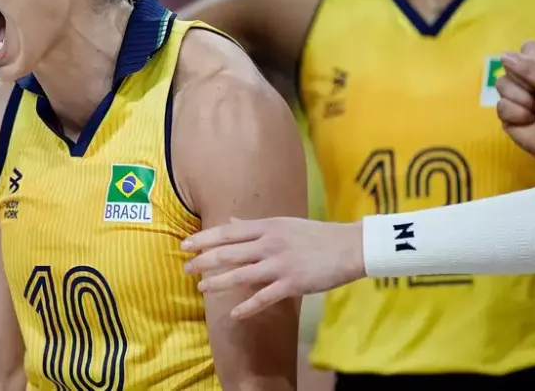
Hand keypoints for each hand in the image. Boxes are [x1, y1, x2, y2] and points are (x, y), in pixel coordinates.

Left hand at [181, 217, 362, 319]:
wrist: (348, 247)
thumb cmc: (316, 235)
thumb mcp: (283, 224)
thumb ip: (255, 225)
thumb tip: (230, 220)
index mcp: (267, 227)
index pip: (228, 232)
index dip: (205, 238)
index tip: (186, 244)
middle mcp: (269, 244)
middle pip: (229, 252)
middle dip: (204, 260)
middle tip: (186, 268)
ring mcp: (279, 264)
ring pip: (241, 274)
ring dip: (218, 282)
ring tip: (201, 288)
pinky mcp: (292, 284)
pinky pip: (264, 297)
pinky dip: (248, 307)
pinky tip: (235, 314)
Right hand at [496, 41, 534, 174]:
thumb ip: (530, 68)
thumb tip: (503, 56)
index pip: (528, 48)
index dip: (528, 58)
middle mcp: (527, 78)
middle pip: (509, 66)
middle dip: (523, 83)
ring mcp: (514, 94)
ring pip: (501, 85)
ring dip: (520, 101)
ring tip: (534, 111)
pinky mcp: (504, 111)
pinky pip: (500, 105)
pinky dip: (515, 115)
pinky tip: (526, 121)